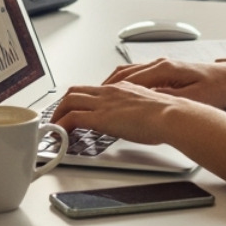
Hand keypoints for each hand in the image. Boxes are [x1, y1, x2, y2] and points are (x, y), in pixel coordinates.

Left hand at [50, 80, 195, 146]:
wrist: (171, 115)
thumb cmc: (167, 115)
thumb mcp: (148, 110)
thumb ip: (136, 113)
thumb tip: (135, 123)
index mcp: (122, 88)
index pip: (94, 90)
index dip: (81, 100)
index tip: (77, 110)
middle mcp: (110, 92)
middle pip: (76, 91)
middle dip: (63, 104)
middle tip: (58, 118)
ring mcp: (103, 103)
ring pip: (69, 100)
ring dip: (58, 114)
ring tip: (54, 128)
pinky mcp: (100, 117)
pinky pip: (72, 118)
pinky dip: (61, 126)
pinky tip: (59, 136)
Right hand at [102, 58, 225, 107]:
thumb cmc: (217, 88)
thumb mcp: (192, 98)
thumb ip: (167, 99)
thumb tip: (145, 102)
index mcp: (165, 69)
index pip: (128, 80)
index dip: (109, 92)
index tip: (95, 100)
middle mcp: (161, 64)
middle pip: (123, 74)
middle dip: (103, 87)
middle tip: (87, 100)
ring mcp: (163, 66)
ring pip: (128, 73)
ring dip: (111, 85)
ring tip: (98, 98)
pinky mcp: (166, 71)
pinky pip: (137, 75)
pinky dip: (123, 83)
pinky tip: (119, 93)